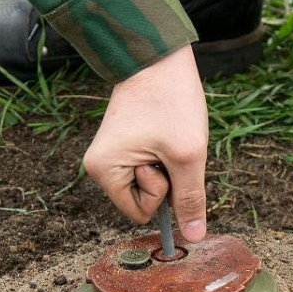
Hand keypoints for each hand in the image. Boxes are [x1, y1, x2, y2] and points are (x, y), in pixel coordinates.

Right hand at [83, 45, 208, 241]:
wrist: (157, 54)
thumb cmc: (171, 101)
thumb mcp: (188, 155)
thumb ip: (191, 199)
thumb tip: (194, 237)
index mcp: (104, 172)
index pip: (140, 214)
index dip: (162, 195)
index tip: (165, 159)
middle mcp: (99, 166)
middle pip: (143, 199)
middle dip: (166, 177)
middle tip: (167, 142)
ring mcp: (110, 153)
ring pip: (149, 182)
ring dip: (167, 164)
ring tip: (166, 133)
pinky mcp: (122, 143)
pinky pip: (149, 165)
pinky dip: (164, 153)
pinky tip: (164, 129)